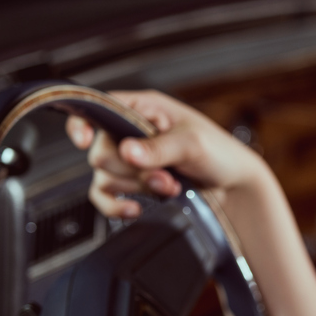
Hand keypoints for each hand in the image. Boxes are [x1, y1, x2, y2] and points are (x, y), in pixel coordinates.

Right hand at [66, 90, 269, 219]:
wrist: (232, 186)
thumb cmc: (219, 152)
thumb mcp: (192, 144)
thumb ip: (159, 148)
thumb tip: (127, 151)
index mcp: (142, 108)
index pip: (96, 107)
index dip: (83, 122)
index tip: (84, 141)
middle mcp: (130, 131)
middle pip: (100, 151)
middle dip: (134, 169)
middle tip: (165, 173)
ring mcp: (129, 160)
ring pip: (105, 177)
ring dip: (139, 187)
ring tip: (171, 185)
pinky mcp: (131, 185)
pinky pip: (103, 197)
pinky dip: (116, 206)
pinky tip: (135, 208)